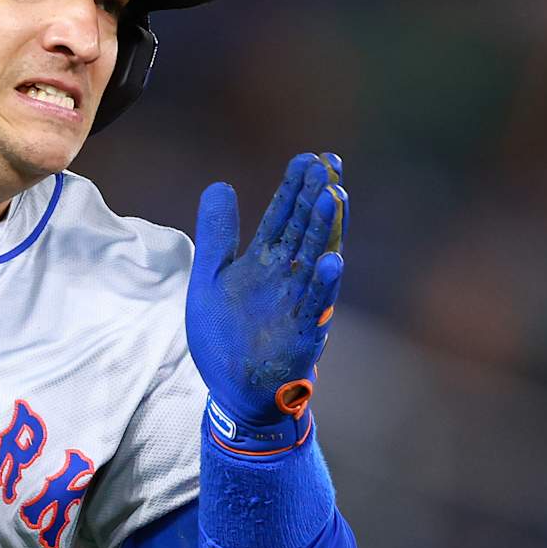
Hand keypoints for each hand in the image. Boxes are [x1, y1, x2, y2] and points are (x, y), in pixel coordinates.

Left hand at [186, 153, 346, 439]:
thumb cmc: (225, 335)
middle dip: (315, 198)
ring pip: (314, 261)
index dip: (294, 188)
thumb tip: (219, 184)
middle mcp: (286, 277)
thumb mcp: (210, 276)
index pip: (282, 216)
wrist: (232, 389)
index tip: (309, 158)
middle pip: (303, 230)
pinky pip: (315, 307)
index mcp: (264, 261)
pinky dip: (324, 286)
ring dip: (325, 230)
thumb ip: (217, 233)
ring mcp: (296, 304)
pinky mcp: (301, 334)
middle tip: (328, 164)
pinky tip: (334, 260)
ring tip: (335, 196)